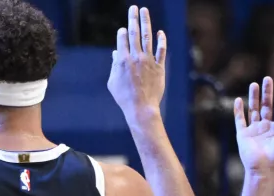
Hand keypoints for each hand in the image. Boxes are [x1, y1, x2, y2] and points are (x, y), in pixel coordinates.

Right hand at [108, 6, 166, 121]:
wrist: (141, 107)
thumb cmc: (124, 97)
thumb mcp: (113, 82)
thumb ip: (114, 66)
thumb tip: (116, 53)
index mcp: (123, 60)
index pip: (122, 40)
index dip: (123, 32)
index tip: (123, 29)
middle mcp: (136, 57)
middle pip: (134, 33)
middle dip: (133, 19)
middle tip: (134, 8)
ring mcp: (148, 61)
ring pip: (147, 37)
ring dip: (146, 22)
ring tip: (144, 11)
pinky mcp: (159, 67)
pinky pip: (161, 51)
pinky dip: (161, 40)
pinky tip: (160, 32)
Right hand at [234, 77, 273, 174]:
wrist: (265, 169)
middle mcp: (266, 127)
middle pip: (266, 105)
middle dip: (267, 92)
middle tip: (267, 79)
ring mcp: (254, 130)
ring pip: (253, 109)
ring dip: (254, 97)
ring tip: (254, 84)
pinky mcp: (243, 134)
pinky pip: (240, 119)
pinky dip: (238, 110)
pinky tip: (239, 99)